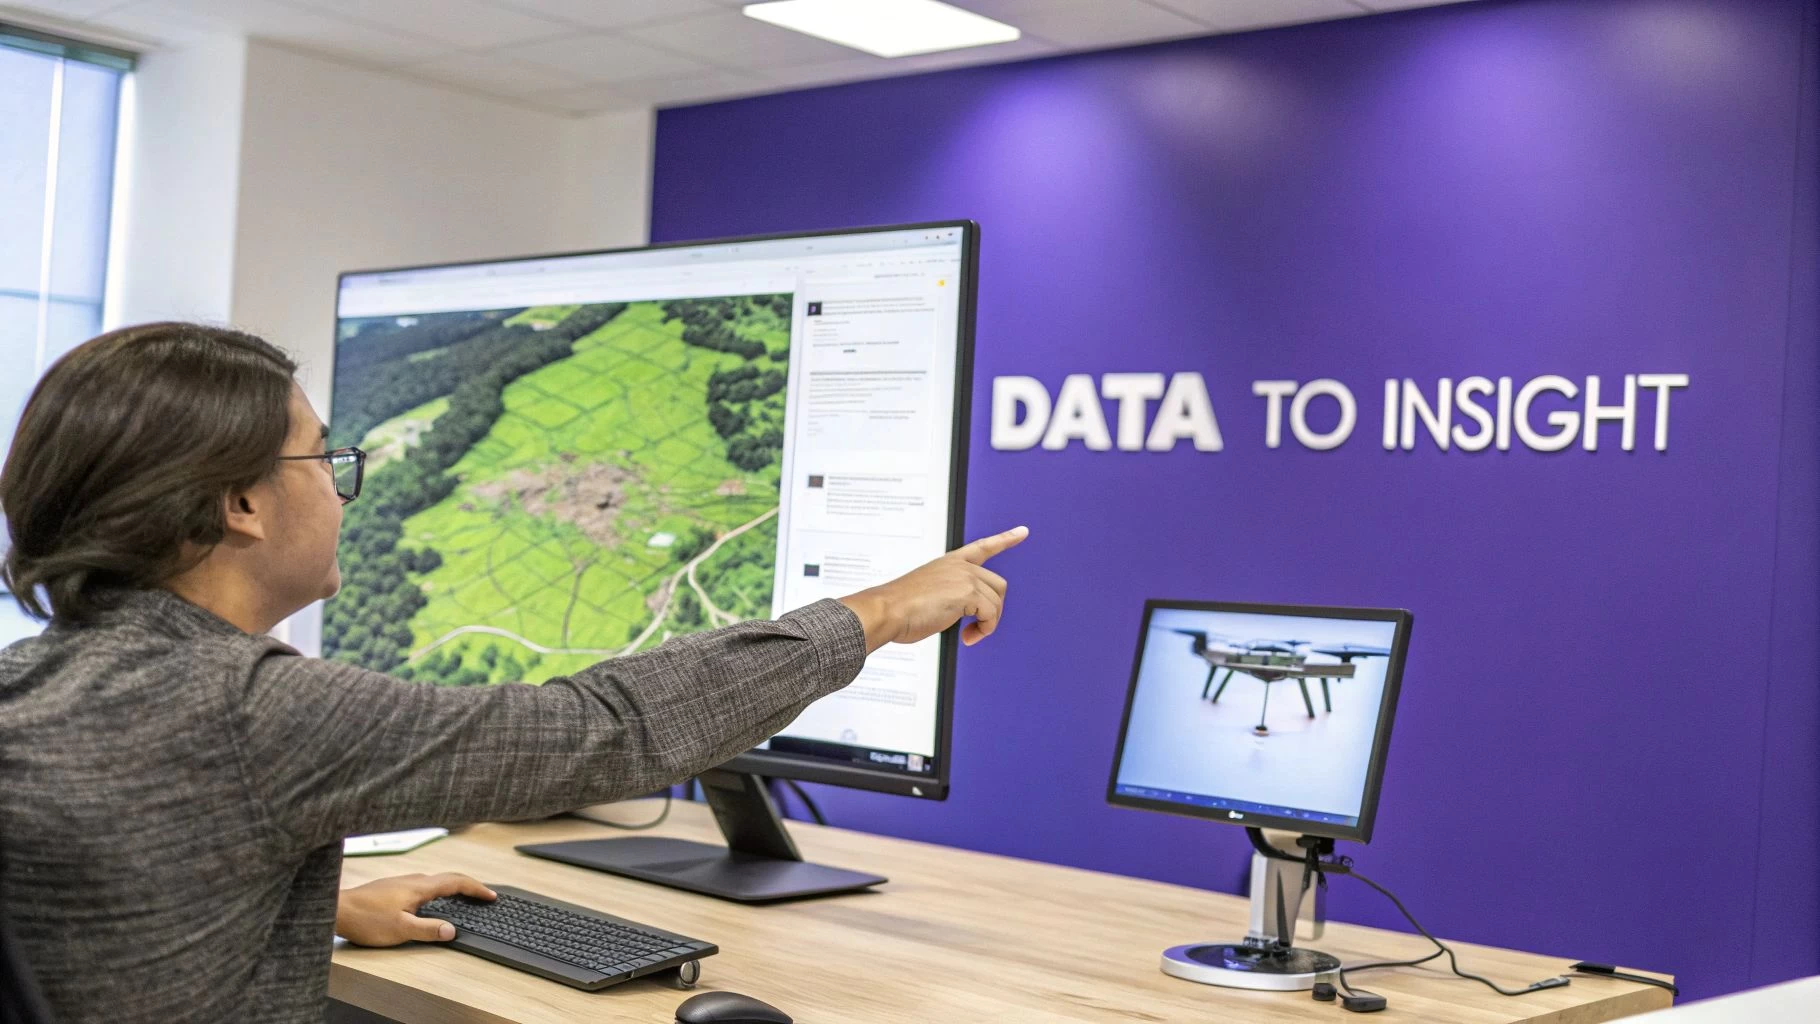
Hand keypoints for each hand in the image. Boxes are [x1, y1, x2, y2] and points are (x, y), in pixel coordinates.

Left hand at [335, 873, 495, 946]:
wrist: (337, 909)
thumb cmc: (366, 918)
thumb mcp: (400, 930)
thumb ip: (428, 930)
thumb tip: (452, 930)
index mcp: (420, 888)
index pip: (456, 882)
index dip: (476, 888)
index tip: (491, 895)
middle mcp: (413, 880)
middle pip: (449, 878)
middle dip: (469, 885)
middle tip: (483, 895)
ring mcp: (402, 882)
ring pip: (436, 881)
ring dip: (454, 886)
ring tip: (464, 896)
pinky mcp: (393, 888)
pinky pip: (424, 885)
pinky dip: (438, 890)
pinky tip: (433, 901)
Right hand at [839, 526, 1027, 650]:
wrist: (888, 610)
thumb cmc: (901, 608)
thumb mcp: (929, 593)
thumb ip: (949, 595)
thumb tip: (965, 615)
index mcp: (950, 562)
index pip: (983, 546)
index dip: (1005, 539)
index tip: (1022, 531)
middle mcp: (961, 566)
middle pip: (998, 586)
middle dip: (993, 610)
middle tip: (976, 628)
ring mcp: (965, 577)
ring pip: (996, 604)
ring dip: (987, 624)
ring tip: (969, 635)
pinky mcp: (967, 592)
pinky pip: (990, 614)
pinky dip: (984, 630)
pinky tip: (967, 637)